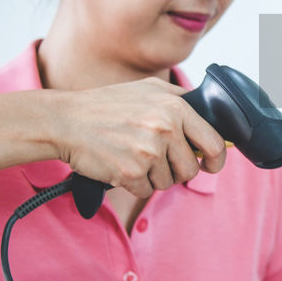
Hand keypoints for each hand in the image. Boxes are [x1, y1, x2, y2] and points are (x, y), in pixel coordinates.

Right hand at [51, 77, 226, 198]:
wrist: (65, 120)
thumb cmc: (107, 105)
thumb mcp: (149, 89)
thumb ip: (180, 99)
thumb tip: (210, 117)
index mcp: (175, 107)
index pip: (213, 142)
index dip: (216, 159)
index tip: (210, 164)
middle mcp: (165, 128)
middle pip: (191, 169)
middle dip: (177, 170)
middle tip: (157, 160)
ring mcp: (148, 151)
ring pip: (168, 182)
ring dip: (153, 176)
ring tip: (133, 156)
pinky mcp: (131, 173)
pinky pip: (146, 191)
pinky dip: (135, 184)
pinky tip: (121, 165)